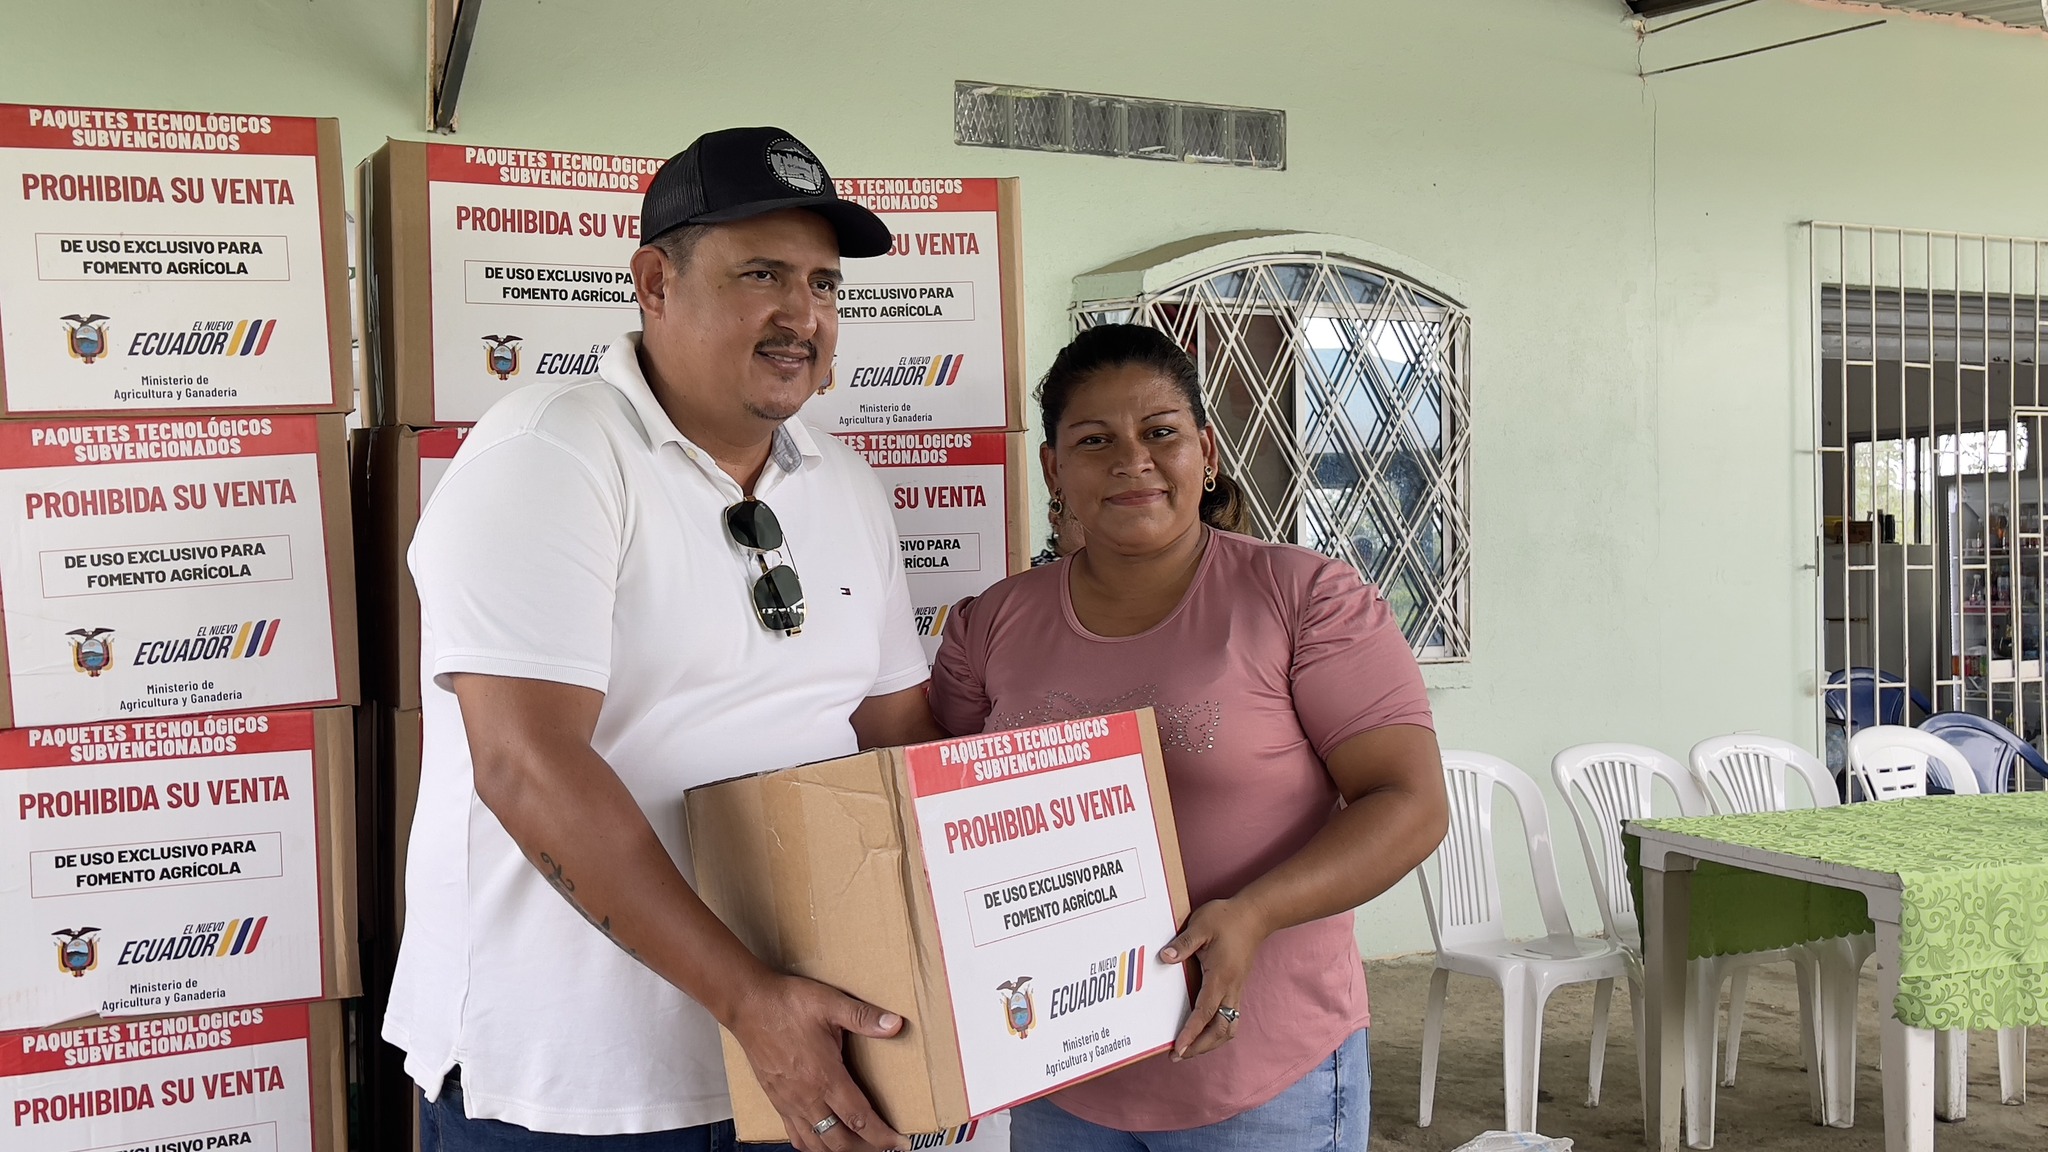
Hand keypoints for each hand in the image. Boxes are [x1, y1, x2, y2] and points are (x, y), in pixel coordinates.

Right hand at [726, 973, 909, 1151]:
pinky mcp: (776, 1100)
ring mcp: (789, 1102)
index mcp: (825, 1077)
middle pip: (840, 1141)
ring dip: (840, 1150)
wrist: (748, 1005)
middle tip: (884, 1145)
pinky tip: (822, 1140)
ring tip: (859, 1145)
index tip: (900, 1143)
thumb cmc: (787, 1003)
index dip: (883, 1136)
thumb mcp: (831, 1004)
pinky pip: (795, 1135)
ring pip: (817, 1144)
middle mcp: (807, 1097)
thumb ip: (864, 1017)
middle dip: (866, 1148)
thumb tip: (895, 1025)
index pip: (859, 1119)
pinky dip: (812, 1145)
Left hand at [1159, 897, 1270, 1060]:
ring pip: (1228, 1027)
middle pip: (1220, 1029)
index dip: (1191, 1033)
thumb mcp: (1202, 925)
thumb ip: (1184, 943)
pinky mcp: (1236, 987)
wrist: (1256, 915)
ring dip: (1210, 1042)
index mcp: (1220, 976)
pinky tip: (1204, 1031)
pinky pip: (1230, 1017)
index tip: (1178, 1048)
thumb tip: (1165, 958)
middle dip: (1200, 1046)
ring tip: (1191, 1049)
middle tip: (1178, 1055)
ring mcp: (1236, 989)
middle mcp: (1231, 988)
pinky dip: (1217, 1030)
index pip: (1204, 1012)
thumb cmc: (1228, 918)